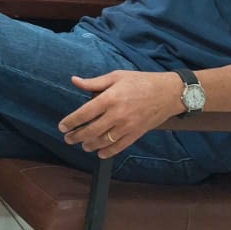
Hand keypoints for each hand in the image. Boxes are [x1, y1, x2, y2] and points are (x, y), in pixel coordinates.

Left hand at [58, 70, 182, 158]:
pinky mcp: (136, 134)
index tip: (62, 126)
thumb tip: (74, 81)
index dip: (71, 122)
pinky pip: (119, 147)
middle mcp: (117, 115)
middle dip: (76, 136)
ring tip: (82, 145)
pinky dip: (108, 152)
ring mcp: (127, 127)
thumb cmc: (140, 82)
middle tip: (68, 138)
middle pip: (91, 130)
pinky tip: (99, 153)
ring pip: (103, 141)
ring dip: (90, 145)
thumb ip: (94, 82)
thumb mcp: (116, 76)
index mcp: (110, 98)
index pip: (84, 113)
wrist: (168, 93)